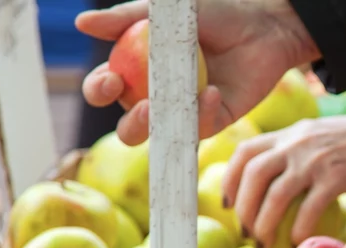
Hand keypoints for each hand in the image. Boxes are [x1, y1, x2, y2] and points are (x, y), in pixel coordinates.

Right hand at [76, 0, 318, 145]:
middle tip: (144, 106)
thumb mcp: (166, 12)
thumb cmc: (214, 14)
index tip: (111, 80)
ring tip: (165, 108)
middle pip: (129, 126)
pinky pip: (200, 128)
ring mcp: (185, 113)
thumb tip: (81, 23)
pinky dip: (202, 112)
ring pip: (161, 137)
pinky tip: (211, 91)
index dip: (100, 90)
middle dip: (130, 123)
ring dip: (160, 129)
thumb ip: (125, 18)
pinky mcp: (215, 121)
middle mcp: (157, 97)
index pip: (106, 89)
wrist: (263, 26)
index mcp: (136, 71)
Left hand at [223, 105, 345, 247]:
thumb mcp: (319, 136)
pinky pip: (309, 209)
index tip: (228, 203)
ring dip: (264, 224)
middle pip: (253, 176)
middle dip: (243, 208)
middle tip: (246, 231)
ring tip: (264, 243)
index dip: (229, 179)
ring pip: (274, 196)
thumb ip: (296, 150)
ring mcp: (315, 160)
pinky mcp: (336, 177)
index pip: (245, 152)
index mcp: (289, 134)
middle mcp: (296, 144)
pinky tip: (296, 241)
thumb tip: (276, 179)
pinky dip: (298, 229)